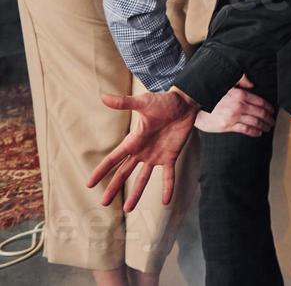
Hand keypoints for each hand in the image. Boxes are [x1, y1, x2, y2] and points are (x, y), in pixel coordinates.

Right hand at [87, 88, 198, 210]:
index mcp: (133, 141)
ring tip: (128, 210)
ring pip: (143, 178)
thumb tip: (103, 96)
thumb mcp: (143, 102)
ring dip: (136, 193)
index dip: (101, 171)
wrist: (185, 103)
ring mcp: (156, 156)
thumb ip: (124, 103)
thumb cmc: (164, 101)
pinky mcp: (171, 156)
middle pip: (124, 173)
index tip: (89, 184)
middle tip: (103, 203)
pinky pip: (168, 176)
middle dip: (114, 187)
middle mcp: (141, 151)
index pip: (113, 159)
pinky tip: (166, 201)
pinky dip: (168, 188)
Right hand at [194, 75, 273, 136]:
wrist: (196, 108)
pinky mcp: (228, 126)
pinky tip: (258, 133)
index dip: (269, 107)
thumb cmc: (211, 97)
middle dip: (269, 118)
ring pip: (255, 122)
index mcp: (240, 94)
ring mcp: (234, 116)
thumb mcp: (226, 85)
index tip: (272, 111)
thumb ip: (240, 82)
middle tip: (272, 121)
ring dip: (264, 125)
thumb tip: (252, 84)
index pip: (260, 101)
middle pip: (260, 112)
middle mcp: (239, 105)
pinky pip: (246, 129)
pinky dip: (255, 132)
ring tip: (267, 127)